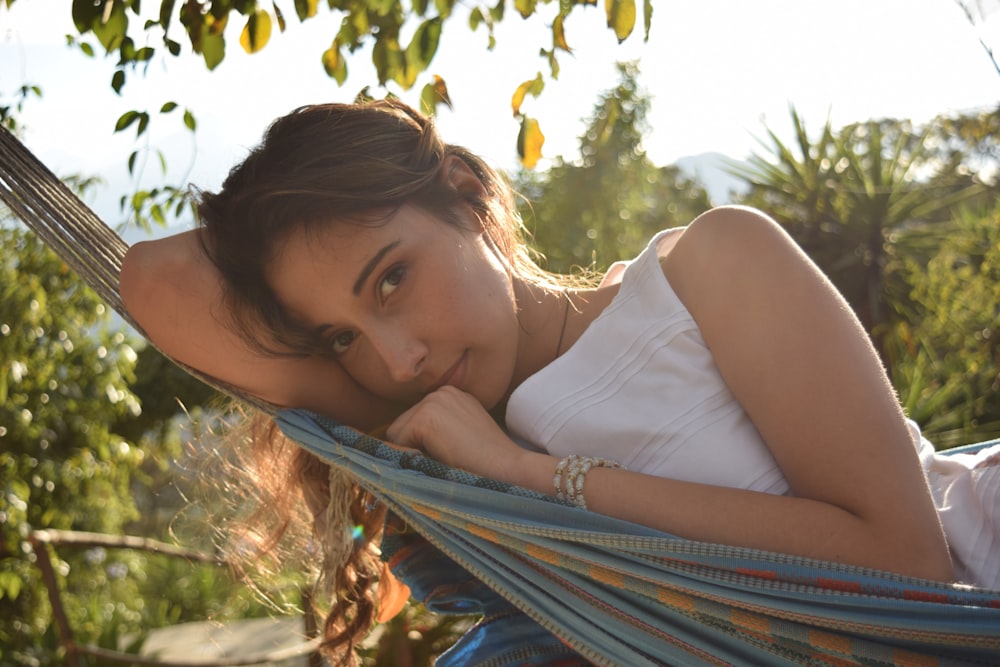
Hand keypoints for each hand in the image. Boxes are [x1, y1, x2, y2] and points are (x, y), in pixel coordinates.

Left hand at [385, 386, 523, 480]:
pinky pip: (397, 443)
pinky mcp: (425, 417)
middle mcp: (441, 391)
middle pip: (403, 425)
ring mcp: (433, 401)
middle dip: (416, 446)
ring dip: (414, 451)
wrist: (507, 468)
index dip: (424, 444)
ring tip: (446, 456)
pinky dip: (410, 457)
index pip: (416, 420)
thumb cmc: (487, 462)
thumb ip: (440, 429)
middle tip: (450, 456)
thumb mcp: (463, 435)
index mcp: (452, 395)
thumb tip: (399, 442)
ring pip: (398, 434)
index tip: (451, 452)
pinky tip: (441, 456)